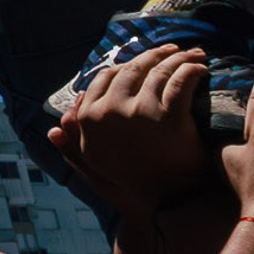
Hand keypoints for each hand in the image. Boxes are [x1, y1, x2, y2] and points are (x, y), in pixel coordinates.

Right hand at [48, 44, 213, 210]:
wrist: (167, 204)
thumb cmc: (133, 186)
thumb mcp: (95, 168)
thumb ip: (73, 150)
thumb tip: (52, 131)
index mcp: (91, 116)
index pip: (106, 77)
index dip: (126, 65)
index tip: (142, 63)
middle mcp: (111, 109)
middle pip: (133, 69)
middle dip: (154, 55)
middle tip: (172, 49)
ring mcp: (139, 111)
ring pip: (158, 71)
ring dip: (177, 57)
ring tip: (192, 54)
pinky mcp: (170, 116)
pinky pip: (180, 81)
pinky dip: (192, 69)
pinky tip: (200, 68)